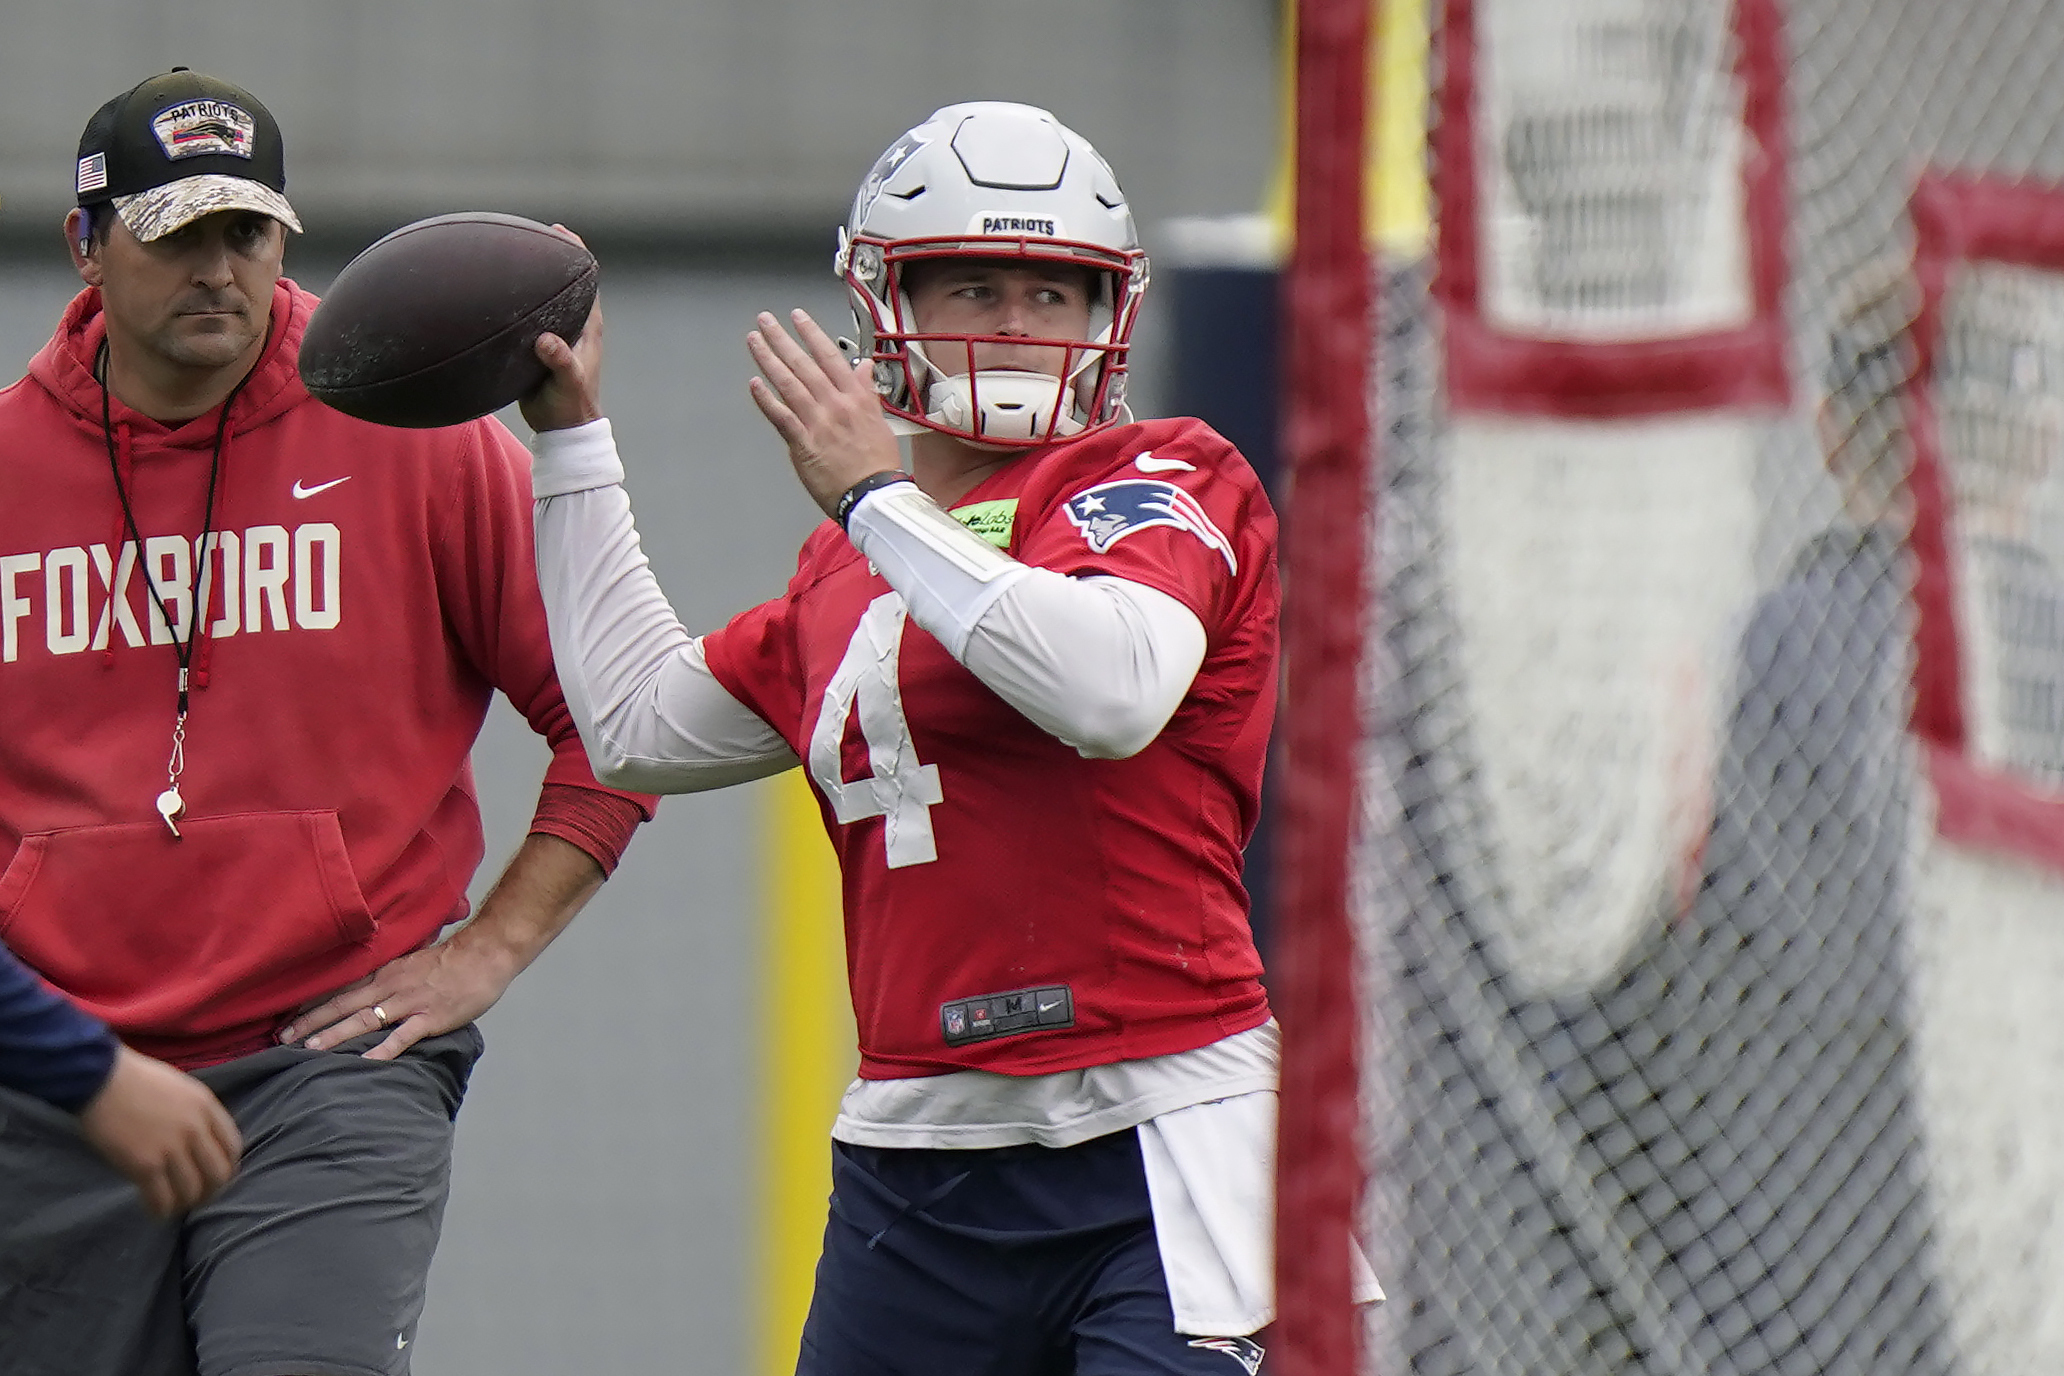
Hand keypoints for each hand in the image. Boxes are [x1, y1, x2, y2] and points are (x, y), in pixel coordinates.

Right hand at [78, 1047, 241, 1216]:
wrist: (99, 1078)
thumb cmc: (134, 1078)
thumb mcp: (181, 1087)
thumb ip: (195, 1111)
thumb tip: (200, 1137)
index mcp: (206, 1106)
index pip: (233, 1146)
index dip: (227, 1166)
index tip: (215, 1175)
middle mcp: (195, 1129)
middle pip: (219, 1173)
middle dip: (211, 1190)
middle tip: (196, 1197)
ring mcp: (172, 1148)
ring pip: (192, 1190)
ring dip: (185, 1203)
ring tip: (174, 1206)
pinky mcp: (145, 1165)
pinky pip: (162, 1198)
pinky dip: (161, 1210)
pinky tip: (155, 1211)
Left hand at [278, 929, 522, 1061]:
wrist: (487, 954)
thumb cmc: (454, 959)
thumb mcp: (414, 959)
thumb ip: (391, 974)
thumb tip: (370, 987)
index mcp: (385, 972)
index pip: (340, 989)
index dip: (312, 1004)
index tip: (287, 1019)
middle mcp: (390, 986)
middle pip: (343, 1004)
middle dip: (310, 1022)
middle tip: (282, 1039)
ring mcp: (410, 1003)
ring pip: (364, 1019)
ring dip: (335, 1034)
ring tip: (309, 1049)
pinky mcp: (430, 1018)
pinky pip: (402, 1036)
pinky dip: (382, 1049)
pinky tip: (365, 1062)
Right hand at [521, 226, 604, 432]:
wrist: (561, 429)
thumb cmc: (570, 405)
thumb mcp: (567, 383)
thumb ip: (559, 361)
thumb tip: (544, 340)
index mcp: (587, 328)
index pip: (587, 281)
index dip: (576, 253)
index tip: (559, 231)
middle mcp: (573, 326)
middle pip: (564, 283)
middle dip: (549, 258)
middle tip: (524, 235)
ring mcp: (556, 335)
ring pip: (544, 300)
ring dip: (529, 281)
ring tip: (504, 257)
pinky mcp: (539, 348)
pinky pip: (527, 318)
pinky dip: (515, 304)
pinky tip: (491, 296)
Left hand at [747, 309, 903, 517]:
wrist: (873, 495)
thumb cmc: (878, 464)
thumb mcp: (879, 420)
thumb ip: (866, 391)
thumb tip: (865, 367)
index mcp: (856, 398)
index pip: (830, 356)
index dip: (811, 333)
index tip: (798, 317)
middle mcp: (835, 405)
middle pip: (804, 364)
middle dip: (782, 339)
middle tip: (765, 320)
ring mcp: (817, 423)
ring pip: (789, 384)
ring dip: (769, 359)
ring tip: (755, 341)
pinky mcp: (803, 443)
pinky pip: (780, 416)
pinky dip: (766, 398)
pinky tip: (754, 383)